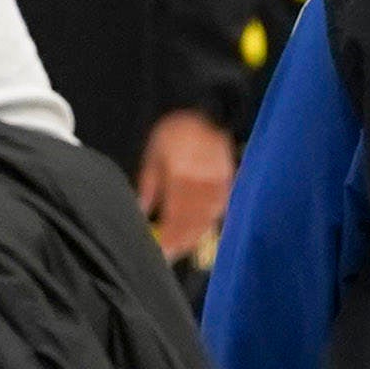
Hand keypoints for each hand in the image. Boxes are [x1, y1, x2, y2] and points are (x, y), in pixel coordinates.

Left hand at [137, 110, 235, 265]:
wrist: (206, 111)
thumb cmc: (174, 131)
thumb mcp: (153, 155)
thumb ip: (149, 186)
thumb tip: (141, 212)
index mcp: (181, 177)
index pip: (175, 217)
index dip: (169, 238)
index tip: (160, 252)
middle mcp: (202, 185)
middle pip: (192, 223)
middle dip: (180, 243)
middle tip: (169, 257)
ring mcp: (218, 184)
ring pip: (207, 219)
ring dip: (194, 237)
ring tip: (182, 248)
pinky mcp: (228, 181)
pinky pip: (218, 209)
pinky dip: (208, 223)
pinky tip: (199, 230)